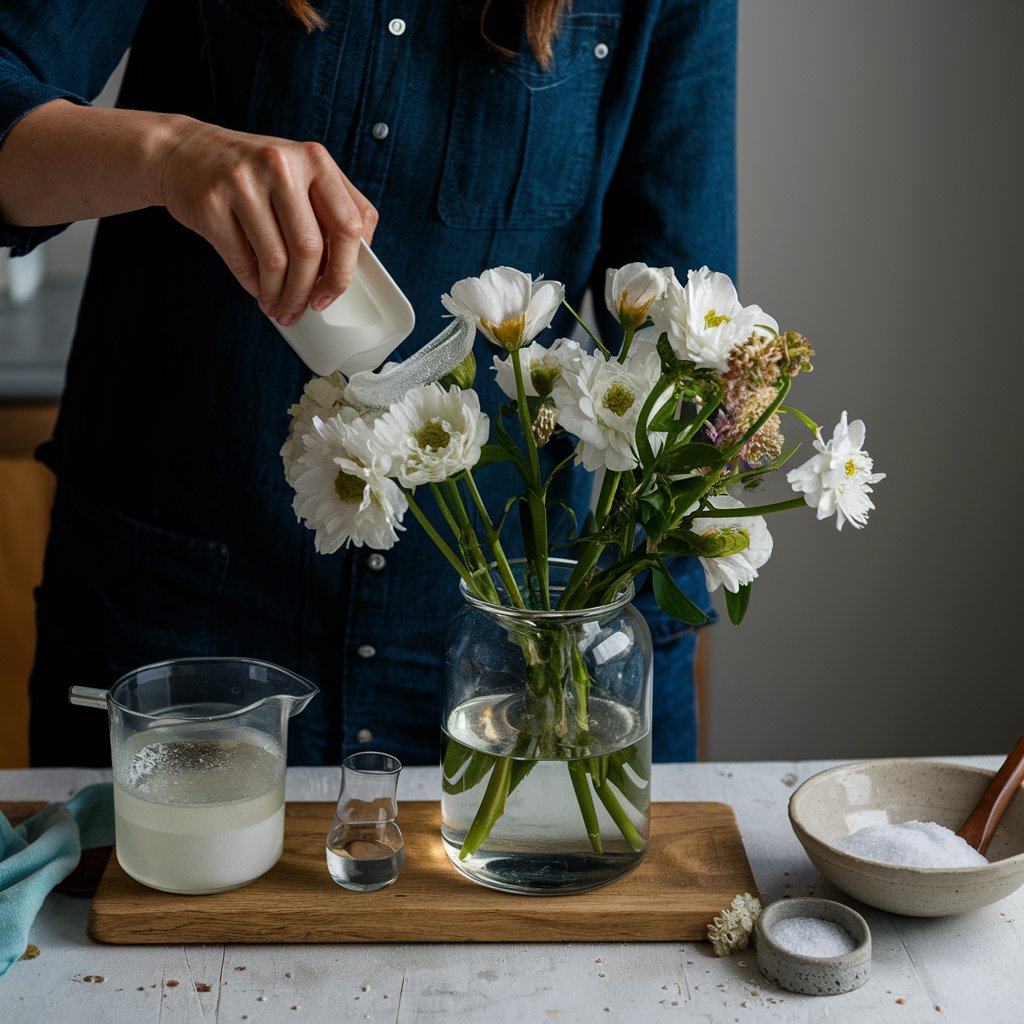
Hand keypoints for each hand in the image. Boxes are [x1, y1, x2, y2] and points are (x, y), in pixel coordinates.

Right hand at [159, 121, 377, 324]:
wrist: (182, 151)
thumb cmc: (253, 174)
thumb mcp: (299, 174)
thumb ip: (330, 210)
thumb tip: (349, 269)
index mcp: (315, 160)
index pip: (349, 225)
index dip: (344, 270)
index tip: (332, 293)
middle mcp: (281, 166)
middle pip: (310, 248)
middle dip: (307, 291)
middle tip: (302, 309)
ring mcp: (243, 182)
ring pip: (276, 261)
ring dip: (280, 295)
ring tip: (278, 306)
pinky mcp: (212, 202)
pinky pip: (243, 261)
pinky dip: (255, 286)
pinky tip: (259, 291)